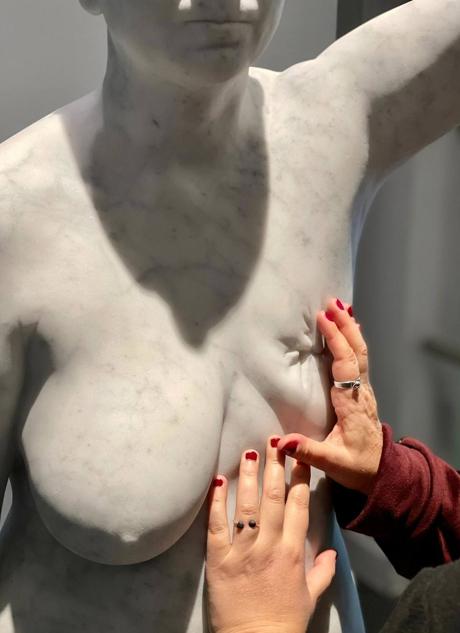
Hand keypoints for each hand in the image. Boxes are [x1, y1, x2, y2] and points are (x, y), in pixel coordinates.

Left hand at [206, 439, 336, 632]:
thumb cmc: (284, 622)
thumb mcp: (310, 598)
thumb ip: (323, 572)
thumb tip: (334, 551)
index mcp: (293, 553)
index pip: (299, 507)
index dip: (300, 479)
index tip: (301, 457)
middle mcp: (269, 545)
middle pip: (274, 498)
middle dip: (276, 467)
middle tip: (275, 441)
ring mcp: (242, 551)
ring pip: (247, 506)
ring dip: (248, 476)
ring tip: (249, 452)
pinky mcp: (218, 559)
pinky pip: (217, 525)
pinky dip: (217, 502)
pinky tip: (218, 482)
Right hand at [278, 298, 382, 494]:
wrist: (382, 472)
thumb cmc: (358, 467)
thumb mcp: (332, 463)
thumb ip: (308, 451)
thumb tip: (281, 442)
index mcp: (351, 403)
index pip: (345, 364)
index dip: (336, 339)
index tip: (324, 318)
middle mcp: (360, 392)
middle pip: (357, 351)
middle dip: (345, 325)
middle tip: (333, 301)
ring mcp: (363, 390)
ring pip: (361, 353)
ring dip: (351, 328)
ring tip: (341, 306)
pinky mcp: (361, 392)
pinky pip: (359, 359)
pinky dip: (353, 340)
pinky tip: (350, 329)